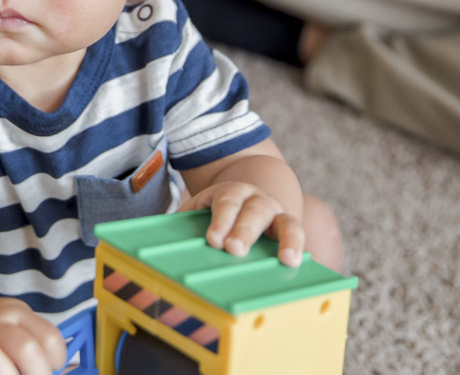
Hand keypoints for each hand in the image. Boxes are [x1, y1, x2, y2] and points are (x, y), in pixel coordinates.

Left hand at [0, 297, 66, 374]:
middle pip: (27, 349)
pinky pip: (53, 333)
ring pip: (49, 339)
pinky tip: (40, 362)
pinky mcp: (23, 308)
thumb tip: (18, 372)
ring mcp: (9, 312)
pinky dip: (54, 355)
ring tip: (36, 373)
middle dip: (37, 374)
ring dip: (51, 364)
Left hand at [184, 181, 304, 266]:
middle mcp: (257, 200)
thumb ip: (185, 220)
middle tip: (235, 249)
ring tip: (288, 259)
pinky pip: (299, 238)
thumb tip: (159, 237)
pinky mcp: (291, 230)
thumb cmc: (218, 211)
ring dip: (286, 240)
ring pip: (285, 222)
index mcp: (231, 192)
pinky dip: (300, 250)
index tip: (214, 240)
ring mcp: (277, 214)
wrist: (249, 194)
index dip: (220, 221)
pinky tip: (300, 265)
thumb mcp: (200, 208)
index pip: (225, 203)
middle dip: (244, 230)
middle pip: (253, 212)